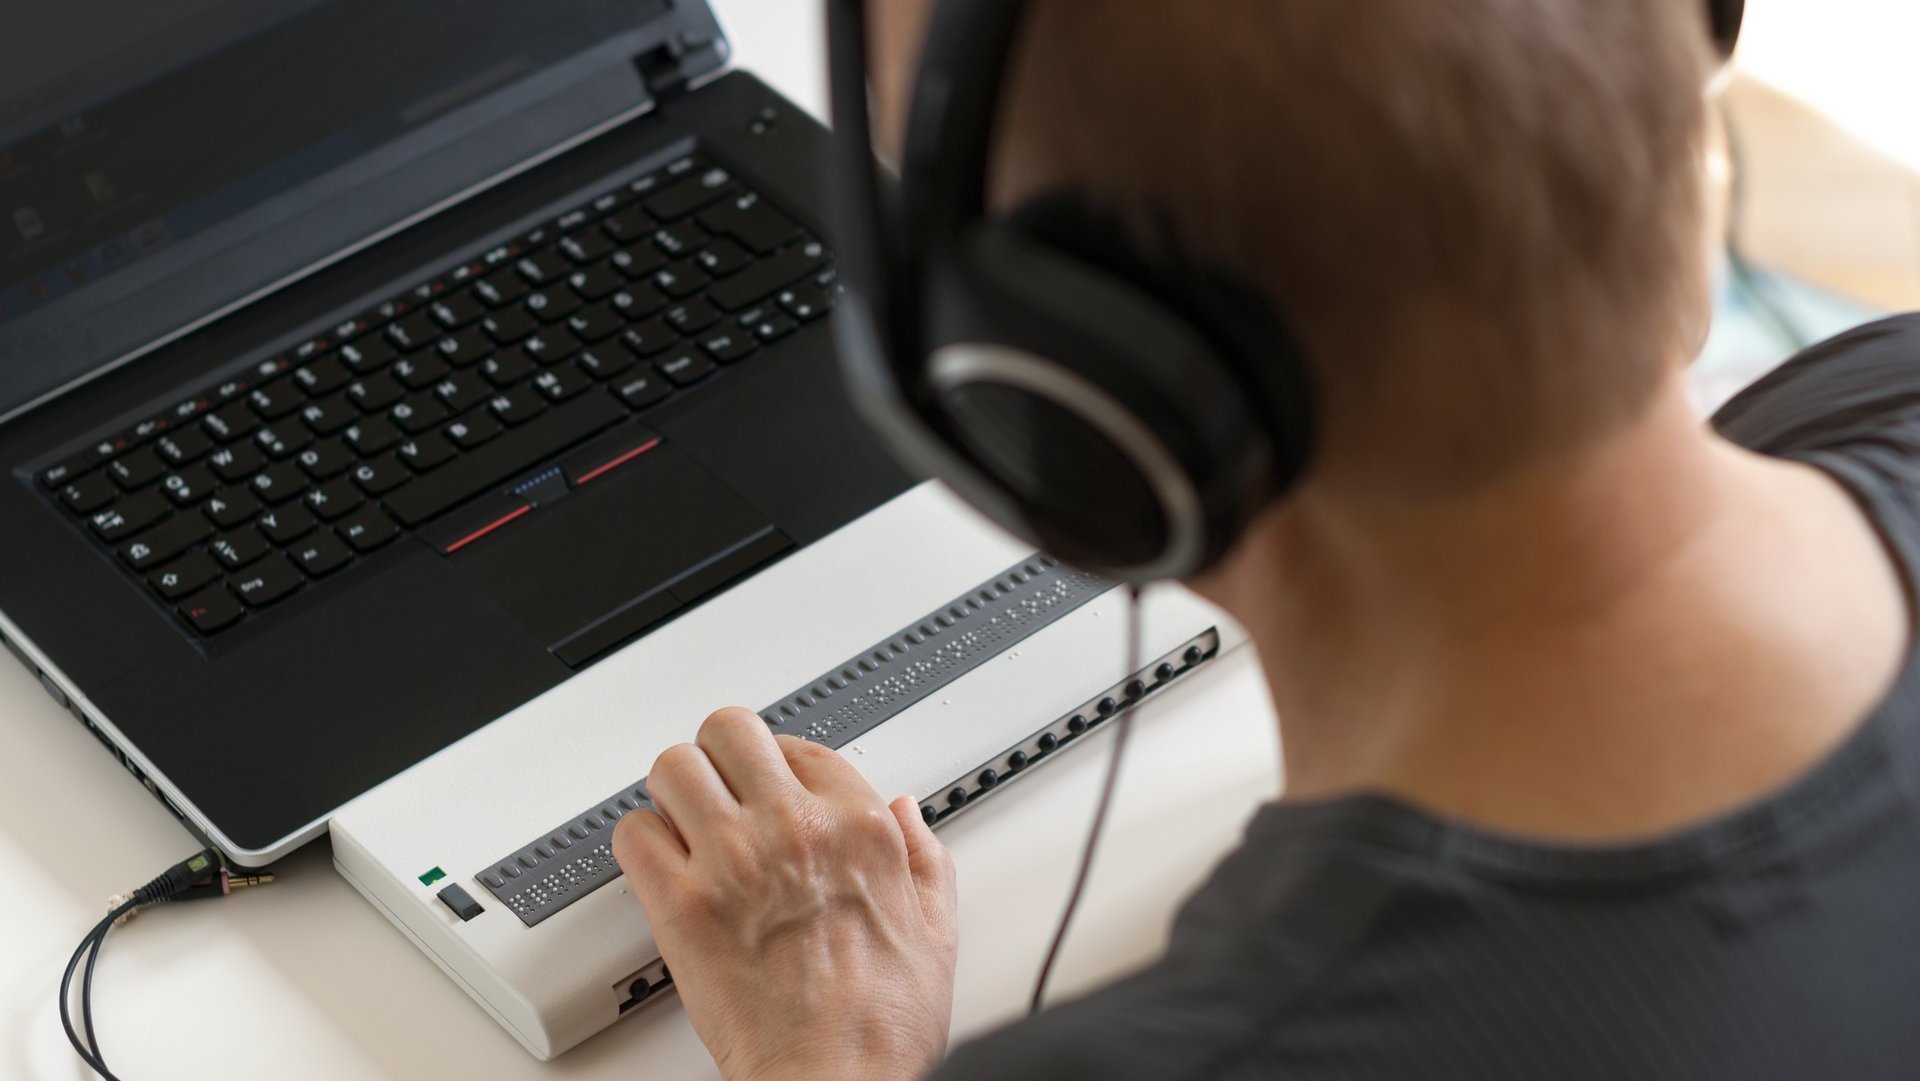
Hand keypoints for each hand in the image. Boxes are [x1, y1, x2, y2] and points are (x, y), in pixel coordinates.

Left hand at [613, 708, 958, 1080]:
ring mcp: (734, 861)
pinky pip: (635, 834)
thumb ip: (925, 856)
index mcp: (860, 827)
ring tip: (683, 821)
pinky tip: (661, 865)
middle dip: (719, 755)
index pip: (802, 746)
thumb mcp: (937, 928)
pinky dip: (640, 844)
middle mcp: (795, 829)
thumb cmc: (882, 1024)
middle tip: (718, 786)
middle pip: (730, 732)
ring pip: (674, 768)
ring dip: (674, 792)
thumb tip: (908, 813)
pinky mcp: (682, 905)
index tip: (769, 785)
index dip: (779, 764)